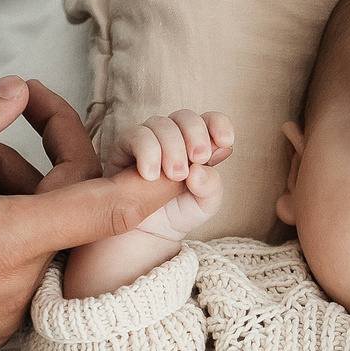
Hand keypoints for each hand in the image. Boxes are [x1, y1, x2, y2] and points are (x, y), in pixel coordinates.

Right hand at [0, 77, 180, 350]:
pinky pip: (23, 266)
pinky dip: (6, 225)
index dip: (157, 178)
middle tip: (12, 106)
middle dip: (51, 150)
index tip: (196, 153)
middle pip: (72, 208)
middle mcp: (18, 286)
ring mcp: (8, 316)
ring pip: (45, 235)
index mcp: (0, 244)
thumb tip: (14, 92)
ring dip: (20, 187)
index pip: (107, 208)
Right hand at [107, 110, 234, 242]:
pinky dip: (147, 151)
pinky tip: (152, 174)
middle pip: (186, 117)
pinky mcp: (124, 147)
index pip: (210, 120)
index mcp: (198, 144)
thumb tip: (199, 168)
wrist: (148, 233)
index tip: (225, 141)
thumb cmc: (179, 213)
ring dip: (172, 147)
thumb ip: (212, 186)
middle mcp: (173, 137)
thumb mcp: (206, 204)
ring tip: (175, 176)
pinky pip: (136, 135)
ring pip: (161, 124)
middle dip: (196, 135)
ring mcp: (149, 139)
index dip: (219, 124)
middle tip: (198, 159)